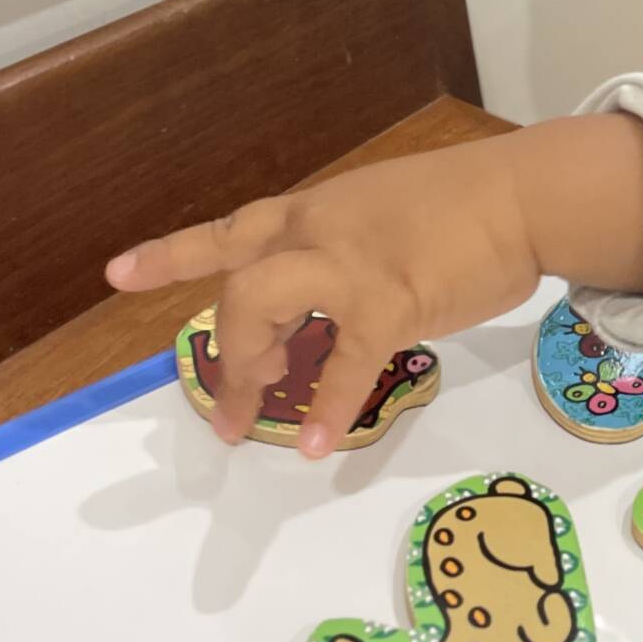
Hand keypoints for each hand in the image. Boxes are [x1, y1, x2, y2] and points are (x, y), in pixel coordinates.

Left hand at [104, 117, 642, 459]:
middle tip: (231, 403)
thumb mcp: (386, 215)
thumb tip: (333, 302)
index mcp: (317, 212)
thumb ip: (348, 252)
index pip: (231, 231)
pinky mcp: (391, 302)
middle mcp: (319, 232)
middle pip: (236, 286)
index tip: (117, 275)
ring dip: (246, 370)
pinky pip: (345, 366)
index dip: (171, 255)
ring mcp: (350, 265)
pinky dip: (325, 409)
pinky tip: (315, 446)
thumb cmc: (470, 204)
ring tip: (254, 418)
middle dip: (224, 352)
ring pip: (261, 307)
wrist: (526, 195)